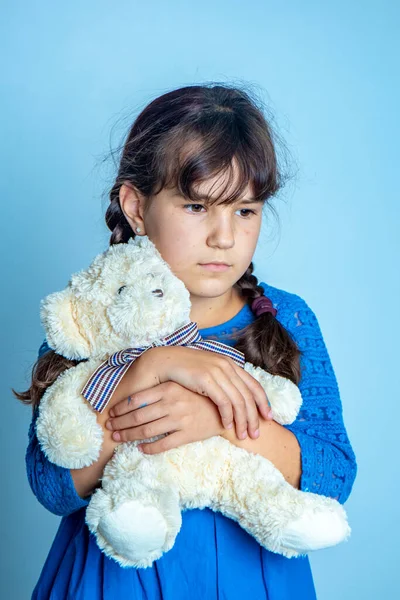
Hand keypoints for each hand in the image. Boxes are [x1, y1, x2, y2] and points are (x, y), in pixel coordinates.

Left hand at [106, 381, 225, 453]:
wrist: (225, 410)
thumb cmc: (198, 397)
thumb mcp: (179, 387)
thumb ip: (159, 391)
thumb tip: (132, 400)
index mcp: (169, 388)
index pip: (137, 399)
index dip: (121, 408)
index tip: (112, 413)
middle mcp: (173, 403)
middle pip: (138, 416)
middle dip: (120, 423)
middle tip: (109, 428)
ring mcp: (180, 419)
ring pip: (146, 431)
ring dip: (128, 436)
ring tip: (119, 438)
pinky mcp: (187, 434)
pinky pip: (162, 444)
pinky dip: (148, 448)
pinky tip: (140, 448)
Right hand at [143, 345, 272, 439]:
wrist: (165, 361)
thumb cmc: (186, 370)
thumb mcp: (209, 371)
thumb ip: (223, 380)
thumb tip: (236, 395)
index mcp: (230, 363)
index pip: (254, 384)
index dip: (264, 402)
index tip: (268, 417)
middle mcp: (227, 366)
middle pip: (249, 396)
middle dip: (254, 417)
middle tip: (256, 433)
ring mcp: (217, 372)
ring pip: (238, 401)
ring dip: (242, 421)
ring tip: (243, 435)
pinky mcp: (206, 380)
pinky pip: (223, 402)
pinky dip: (228, 416)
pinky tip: (227, 426)